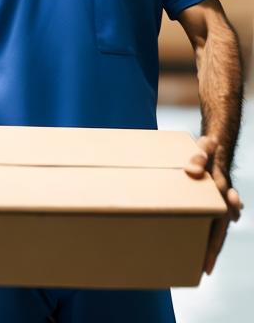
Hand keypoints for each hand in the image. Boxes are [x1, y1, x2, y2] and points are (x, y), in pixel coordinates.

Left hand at [184, 135, 242, 274]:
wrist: (214, 146)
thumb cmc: (206, 149)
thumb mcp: (202, 149)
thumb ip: (198, 156)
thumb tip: (192, 170)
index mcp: (223, 195)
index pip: (219, 226)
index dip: (213, 247)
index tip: (207, 265)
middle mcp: (224, 203)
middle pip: (220, 232)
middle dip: (212, 252)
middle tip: (203, 271)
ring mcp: (220, 203)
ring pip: (217, 228)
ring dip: (210, 245)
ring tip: (200, 263)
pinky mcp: (212, 202)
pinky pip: (211, 220)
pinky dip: (207, 231)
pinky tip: (198, 243)